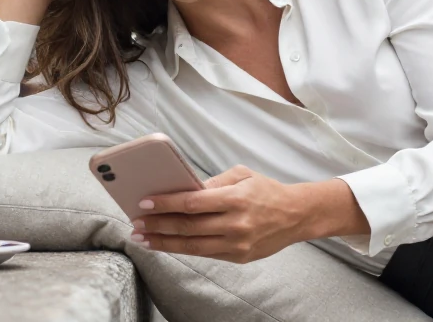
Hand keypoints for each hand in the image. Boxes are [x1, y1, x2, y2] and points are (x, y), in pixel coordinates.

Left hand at [134, 165, 306, 263]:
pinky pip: (204, 253)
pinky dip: (182, 249)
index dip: (166, 204)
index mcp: (236, 199)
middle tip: (135, 223)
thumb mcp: (242, 175)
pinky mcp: (238, 257)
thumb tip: (182, 189)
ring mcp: (237, 243)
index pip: (192, 202)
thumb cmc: (266, 190)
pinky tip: (166, 244)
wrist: (296, 215)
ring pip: (192, 245)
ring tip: (143, 238)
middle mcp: (236, 224)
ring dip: (164, 243)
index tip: (144, 203)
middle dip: (158, 225)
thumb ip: (212, 182)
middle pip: (188, 227)